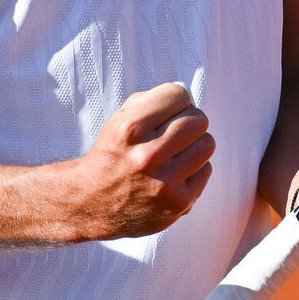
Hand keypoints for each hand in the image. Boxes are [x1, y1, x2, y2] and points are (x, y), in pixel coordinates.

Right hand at [61, 82, 214, 241]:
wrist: (91, 204)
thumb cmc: (112, 155)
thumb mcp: (118, 120)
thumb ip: (150, 101)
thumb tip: (185, 95)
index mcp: (129, 129)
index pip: (178, 94)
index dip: (175, 100)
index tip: (167, 110)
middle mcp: (147, 156)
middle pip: (198, 119)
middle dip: (188, 121)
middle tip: (175, 132)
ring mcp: (164, 183)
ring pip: (207, 143)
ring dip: (194, 144)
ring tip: (176, 152)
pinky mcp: (178, 203)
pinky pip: (206, 169)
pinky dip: (194, 169)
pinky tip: (174, 174)